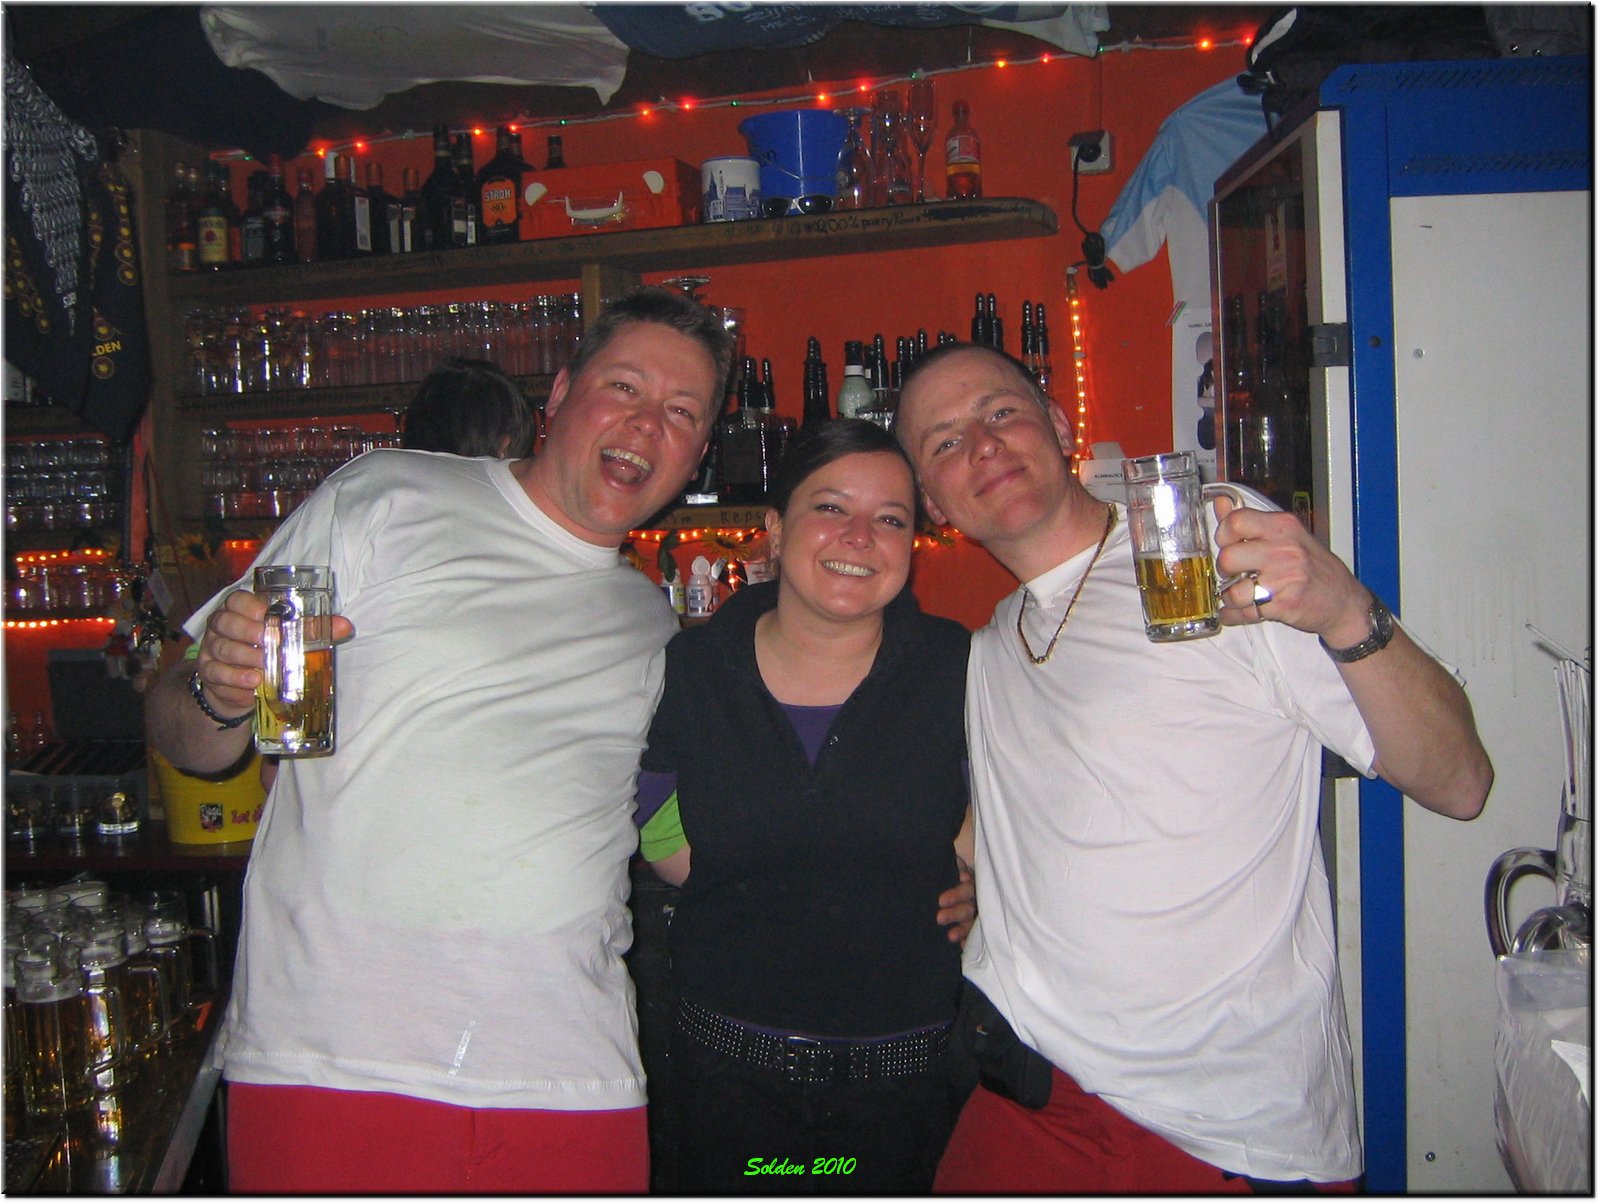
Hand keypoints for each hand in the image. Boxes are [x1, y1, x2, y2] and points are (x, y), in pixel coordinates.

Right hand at [193, 589, 354, 715]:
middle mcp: (221, 627)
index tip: (267, 615)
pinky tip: (252, 682)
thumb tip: (345, 626)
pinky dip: (235, 678)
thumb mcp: (288, 638)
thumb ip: (311, 630)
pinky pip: (216, 673)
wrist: (242, 687)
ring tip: (264, 667)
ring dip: (244, 657)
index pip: (236, 600)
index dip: (249, 606)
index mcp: (239, 611)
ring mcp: (212, 650)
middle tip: (268, 641)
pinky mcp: (209, 674)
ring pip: (221, 648)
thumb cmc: (268, 652)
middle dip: (247, 632)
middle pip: (225, 622)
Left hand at [937, 862, 975, 945]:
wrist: (957, 884)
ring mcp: (976, 914)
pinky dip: (967, 941)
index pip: (966, 889)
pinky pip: (972, 936)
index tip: (942, 901)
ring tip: (950, 936)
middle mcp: (976, 899)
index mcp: (971, 883)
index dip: (956, 894)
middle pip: (968, 907)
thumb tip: (955, 865)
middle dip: (954, 913)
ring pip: (971, 922)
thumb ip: (956, 866)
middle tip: (939, 918)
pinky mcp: (974, 927)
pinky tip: (961, 946)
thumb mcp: (954, 867)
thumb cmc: (953, 875)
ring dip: (962, 929)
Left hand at [1211, 494, 1369, 644]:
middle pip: (1229, 557)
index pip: (1236, 521)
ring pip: (1233, 591)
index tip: (1226, 544)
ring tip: (1236, 595)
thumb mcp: (1288, 536)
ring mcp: (1285, 579)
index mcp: (1283, 527)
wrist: (1344, 601)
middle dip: (1224, 569)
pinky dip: (1233, 616)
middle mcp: (1284, 550)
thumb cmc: (1314, 567)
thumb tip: (1220, 503)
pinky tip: (1235, 612)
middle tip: (1232, 573)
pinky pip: (1244, 613)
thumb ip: (1251, 522)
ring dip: (1228, 597)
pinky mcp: (1284, 605)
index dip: (1223, 535)